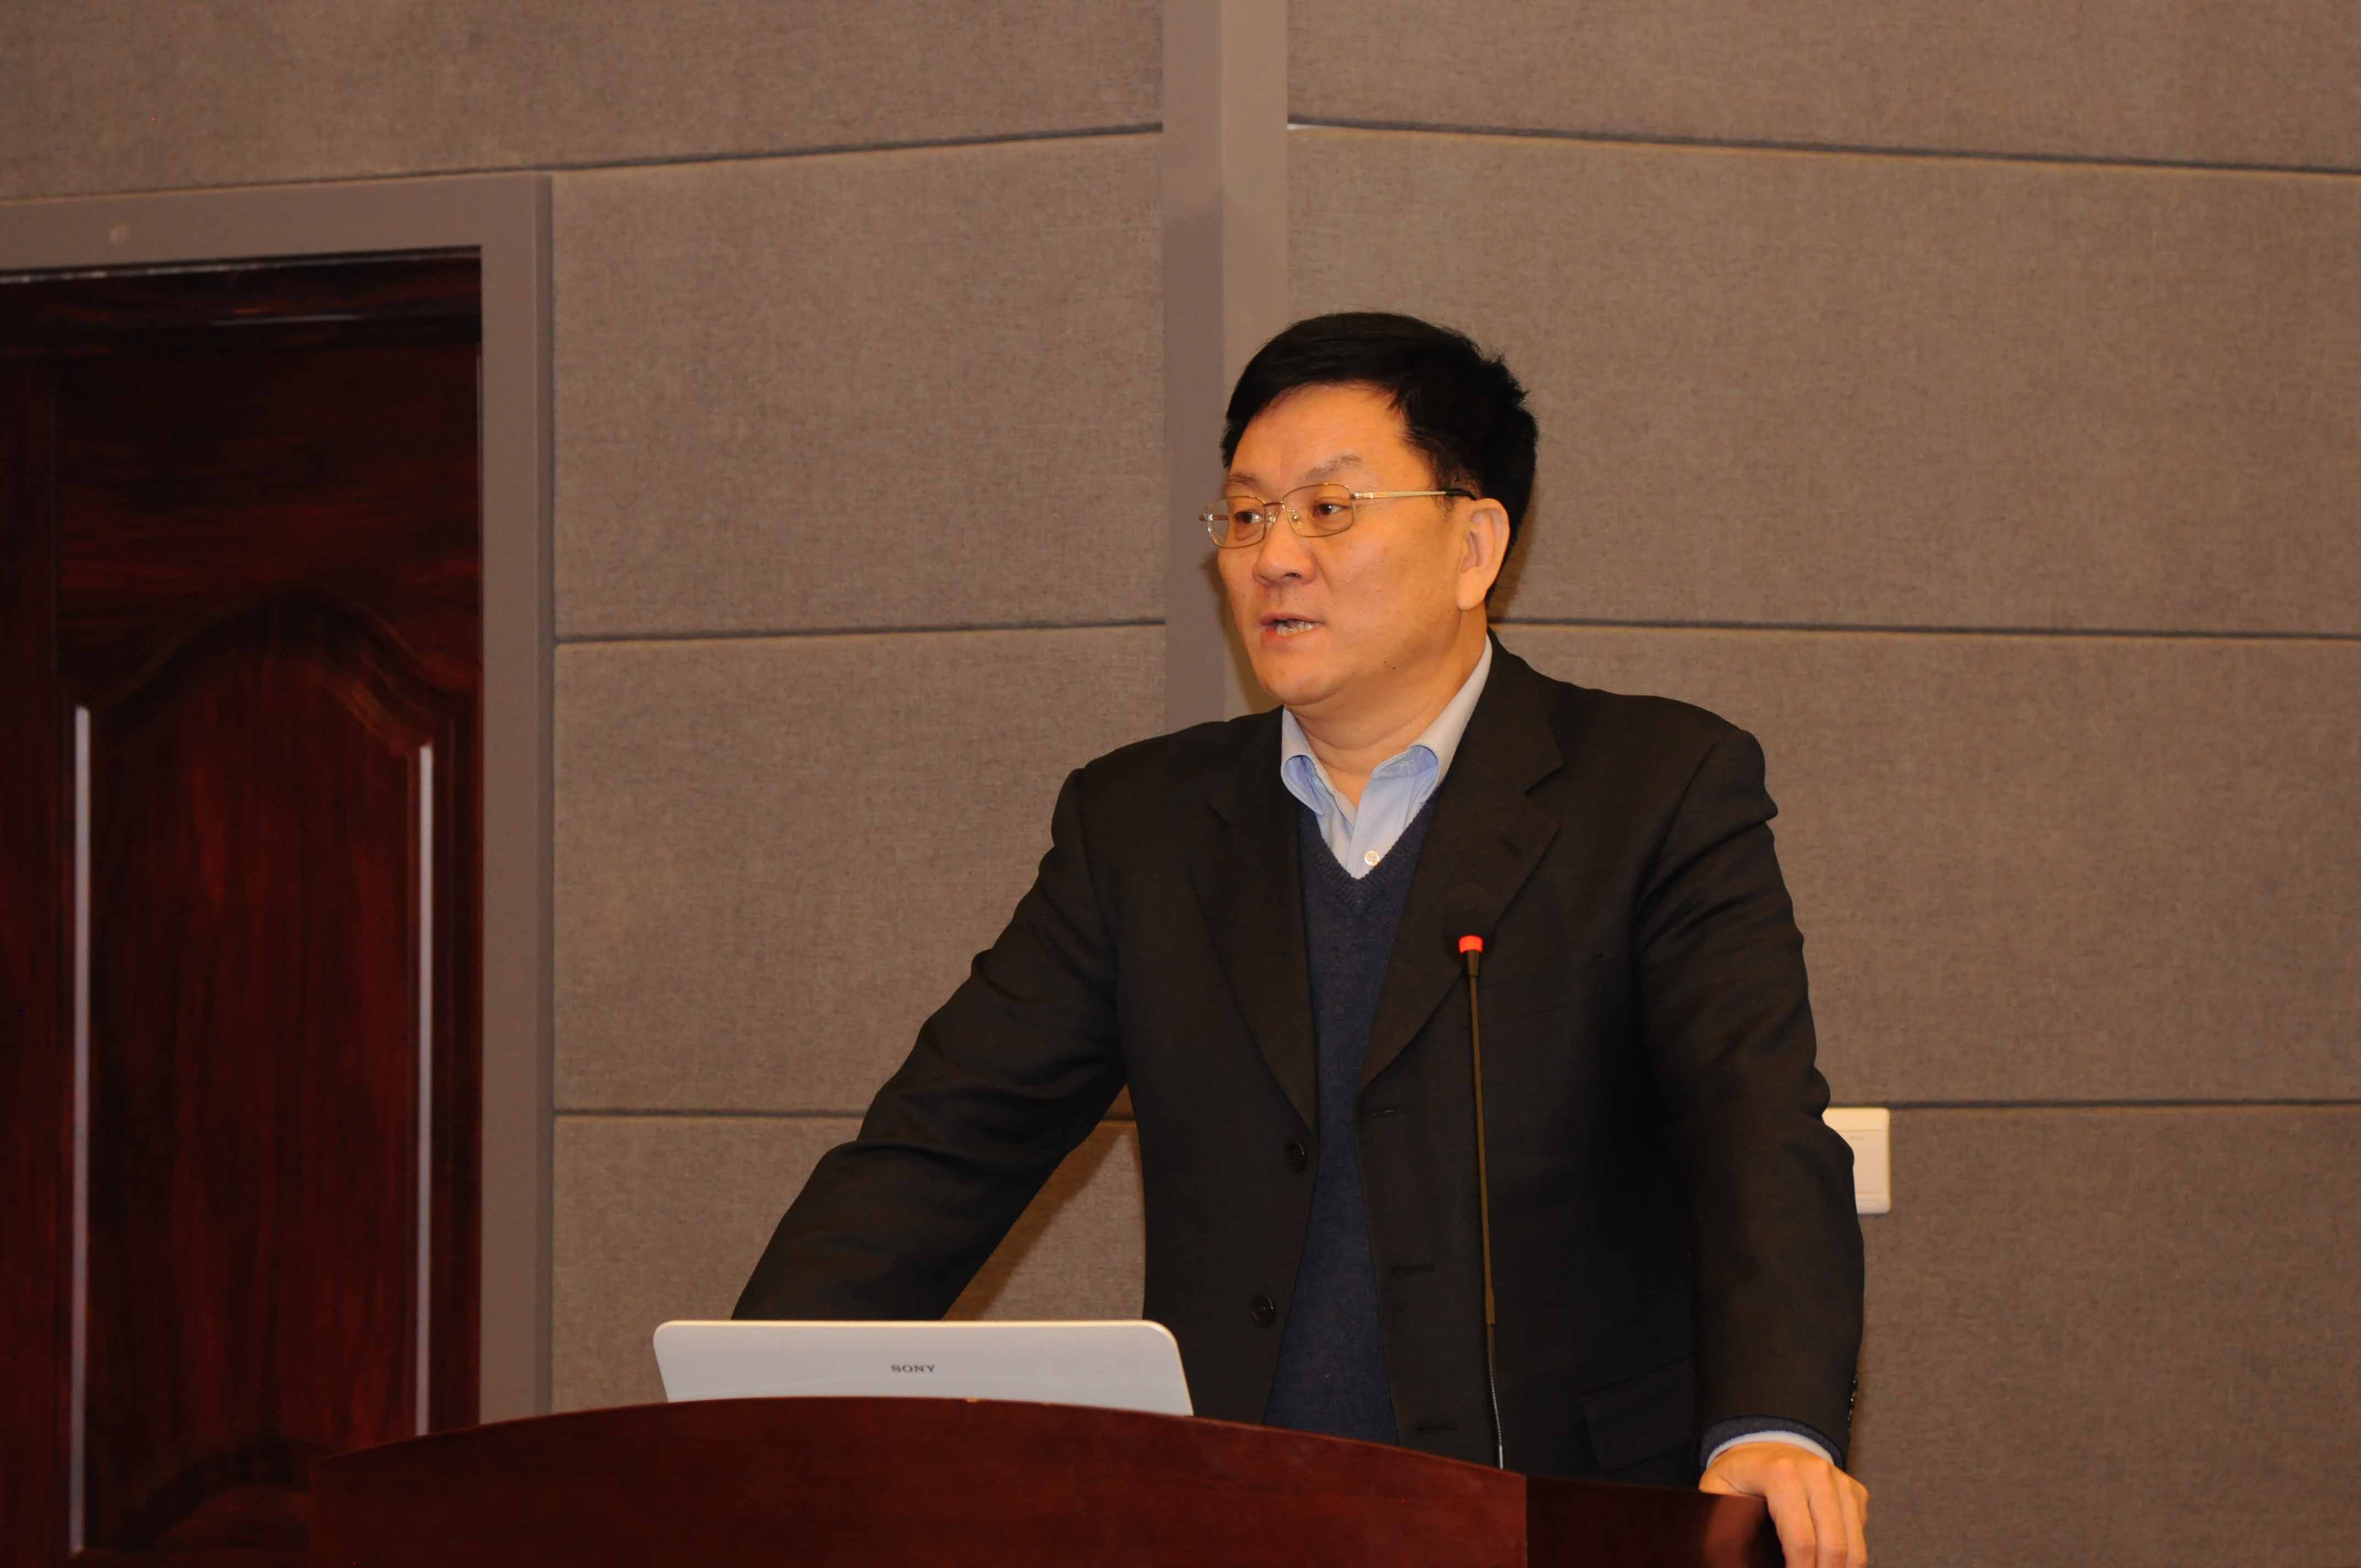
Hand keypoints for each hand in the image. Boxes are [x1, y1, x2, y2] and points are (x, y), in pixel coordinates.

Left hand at [1698, 1441, 1869, 1567]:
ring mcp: (1840, 1481)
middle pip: (1834, 1547)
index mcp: (1780, 1474)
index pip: (1800, 1541)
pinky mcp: (1855, 1491)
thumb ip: (1721, 1520)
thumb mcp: (1717, 1489)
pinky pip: (1860, 1536)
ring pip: (1855, 1547)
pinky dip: (1850, 1560)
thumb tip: (1728, 1557)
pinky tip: (1828, 1565)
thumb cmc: (1740, 1475)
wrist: (1767, 1445)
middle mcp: (1816, 1473)